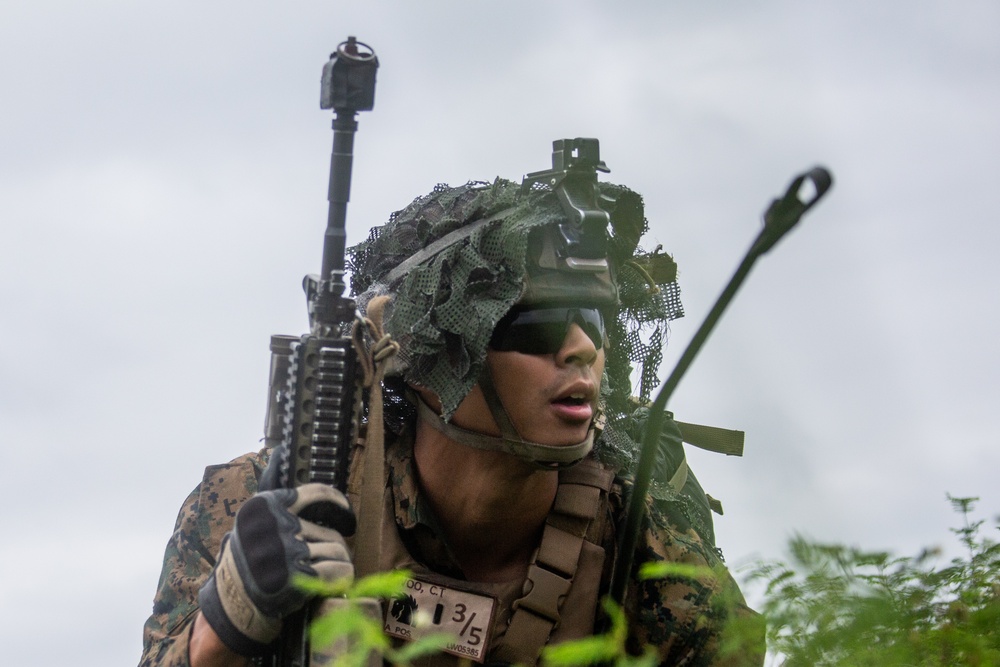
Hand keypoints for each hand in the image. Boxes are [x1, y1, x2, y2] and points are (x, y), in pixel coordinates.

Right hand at [197, 483, 355, 655]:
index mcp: (264, 505)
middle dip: (336, 544)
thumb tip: (326, 501)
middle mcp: (276, 524)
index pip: (315, 494)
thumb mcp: (255, 524)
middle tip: (337, 554)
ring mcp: (287, 550)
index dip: (337, 501)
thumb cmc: (250, 558)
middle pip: (328, 528)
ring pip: (336, 549)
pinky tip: (342, 576)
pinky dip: (344, 573)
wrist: (234, 597)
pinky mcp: (297, 575)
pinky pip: (337, 569)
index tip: (346, 510)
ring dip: (341, 560)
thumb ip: (282, 510)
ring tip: (339, 566)